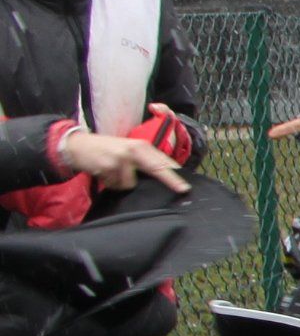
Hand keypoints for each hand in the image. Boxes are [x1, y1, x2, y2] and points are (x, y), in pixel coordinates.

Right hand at [61, 128, 189, 192]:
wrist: (77, 146)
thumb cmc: (106, 150)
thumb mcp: (128, 150)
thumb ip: (144, 161)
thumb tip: (164, 176)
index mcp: (142, 146)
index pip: (163, 161)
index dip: (175, 174)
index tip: (187, 185)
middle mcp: (134, 150)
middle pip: (157, 168)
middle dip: (171, 180)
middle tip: (183, 189)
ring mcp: (122, 159)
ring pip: (131, 184)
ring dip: (122, 183)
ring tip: (112, 172)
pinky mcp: (109, 167)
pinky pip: (116, 185)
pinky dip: (111, 183)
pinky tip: (104, 173)